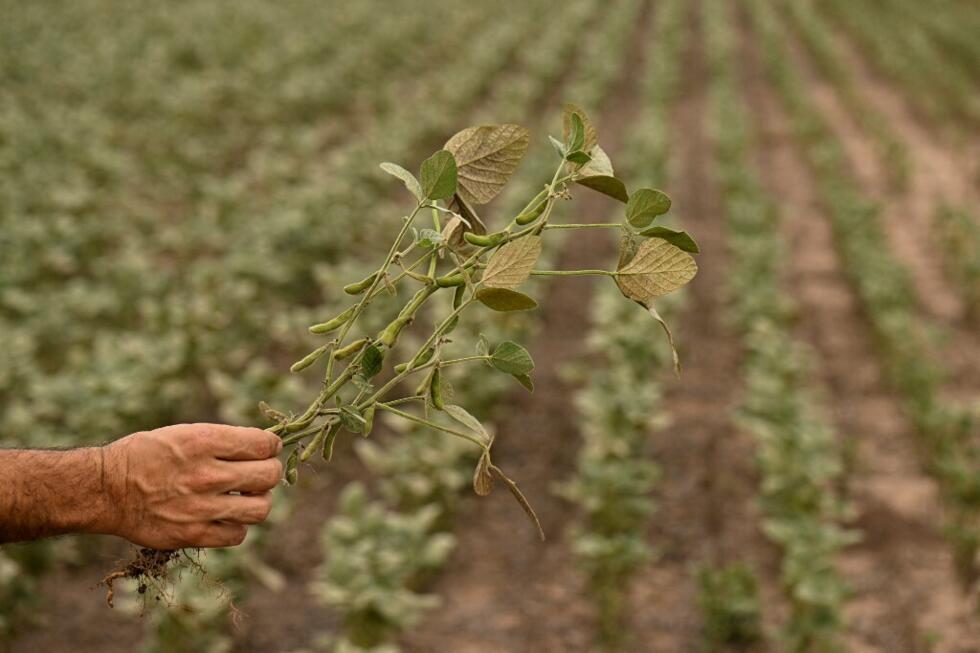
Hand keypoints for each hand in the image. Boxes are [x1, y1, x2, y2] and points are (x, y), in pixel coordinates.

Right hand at [97, 423, 282, 548]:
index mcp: (203, 442)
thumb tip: (264, 446)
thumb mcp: (184, 432)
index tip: (266, 447)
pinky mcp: (192, 534)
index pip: (262, 444)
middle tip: (260, 472)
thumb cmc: (146, 455)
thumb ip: (223, 441)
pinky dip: (238, 526)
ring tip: (246, 496)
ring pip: (260, 509)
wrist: (105, 489)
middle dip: (270, 471)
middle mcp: (206, 475)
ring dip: (259, 501)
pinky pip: (237, 535)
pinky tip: (226, 516)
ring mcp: (200, 508)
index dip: (270, 445)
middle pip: (268, 476)